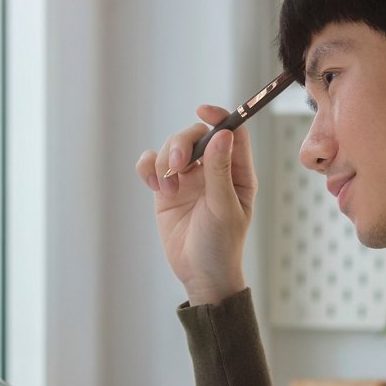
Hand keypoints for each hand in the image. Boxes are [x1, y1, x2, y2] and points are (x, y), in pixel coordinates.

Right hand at [135, 105, 256, 304]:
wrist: (199, 275)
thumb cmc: (221, 245)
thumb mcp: (223, 208)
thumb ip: (220, 171)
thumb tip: (222, 134)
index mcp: (237, 172)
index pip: (232, 132)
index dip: (219, 116)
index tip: (203, 110)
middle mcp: (213, 170)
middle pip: (197, 134)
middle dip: (182, 144)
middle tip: (177, 165)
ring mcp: (188, 178)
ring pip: (172, 147)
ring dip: (164, 161)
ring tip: (167, 189)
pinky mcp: (166, 189)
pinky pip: (152, 164)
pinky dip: (148, 169)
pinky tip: (153, 186)